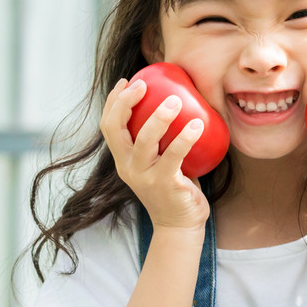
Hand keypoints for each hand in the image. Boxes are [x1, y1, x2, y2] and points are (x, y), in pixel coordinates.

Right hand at [102, 77, 211, 230]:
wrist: (180, 225)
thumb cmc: (174, 187)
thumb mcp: (158, 163)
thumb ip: (159, 141)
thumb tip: (175, 102)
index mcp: (123, 160)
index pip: (108, 126)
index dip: (113, 101)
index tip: (126, 81)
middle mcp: (128, 167)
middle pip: (115, 129)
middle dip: (125, 102)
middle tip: (143, 84)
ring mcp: (144, 177)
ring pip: (144, 141)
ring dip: (158, 117)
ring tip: (174, 100)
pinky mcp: (164, 184)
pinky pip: (174, 156)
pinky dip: (185, 138)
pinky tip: (198, 125)